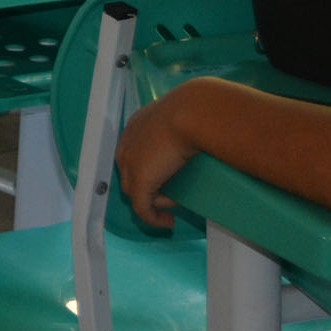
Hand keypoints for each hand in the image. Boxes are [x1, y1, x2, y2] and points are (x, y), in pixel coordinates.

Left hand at [114, 86, 203, 229]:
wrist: (194, 112)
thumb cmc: (197, 109)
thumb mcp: (185, 114)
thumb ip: (184, 125)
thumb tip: (203, 132)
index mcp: (136, 125)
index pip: (132, 151)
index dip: (146, 166)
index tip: (164, 176)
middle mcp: (128, 143)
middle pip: (130, 173)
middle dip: (148, 186)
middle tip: (171, 192)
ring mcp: (131, 163)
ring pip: (136, 192)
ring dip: (154, 201)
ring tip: (176, 203)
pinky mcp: (141, 182)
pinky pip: (142, 208)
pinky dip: (153, 218)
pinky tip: (169, 222)